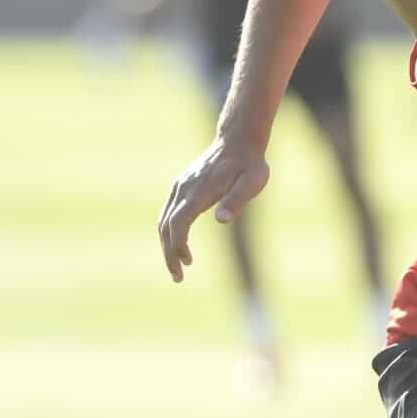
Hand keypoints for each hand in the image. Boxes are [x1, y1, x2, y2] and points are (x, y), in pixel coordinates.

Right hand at [156, 138, 270, 282]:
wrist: (239, 140)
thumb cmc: (250, 163)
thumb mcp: (253, 181)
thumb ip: (237, 200)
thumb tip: (222, 221)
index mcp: (199, 191)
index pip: (178, 223)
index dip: (177, 246)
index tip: (183, 265)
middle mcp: (184, 189)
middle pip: (166, 226)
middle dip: (169, 253)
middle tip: (178, 277)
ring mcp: (180, 186)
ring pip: (164, 220)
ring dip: (168, 244)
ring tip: (181, 266)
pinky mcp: (182, 185)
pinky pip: (168, 212)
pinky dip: (170, 231)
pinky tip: (181, 243)